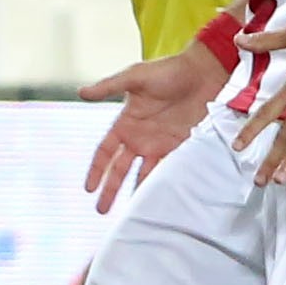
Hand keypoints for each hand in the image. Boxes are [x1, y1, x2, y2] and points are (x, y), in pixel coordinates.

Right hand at [76, 40, 221, 207]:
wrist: (204, 72)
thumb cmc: (169, 70)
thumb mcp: (136, 76)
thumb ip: (109, 86)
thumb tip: (81, 92)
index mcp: (125, 122)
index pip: (105, 151)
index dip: (96, 169)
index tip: (88, 188)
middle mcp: (139, 136)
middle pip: (120, 169)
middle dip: (110, 189)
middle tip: (101, 211)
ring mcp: (159, 143)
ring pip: (142, 173)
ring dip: (135, 192)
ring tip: (131, 214)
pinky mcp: (179, 146)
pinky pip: (167, 169)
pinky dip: (161, 183)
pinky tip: (158, 199)